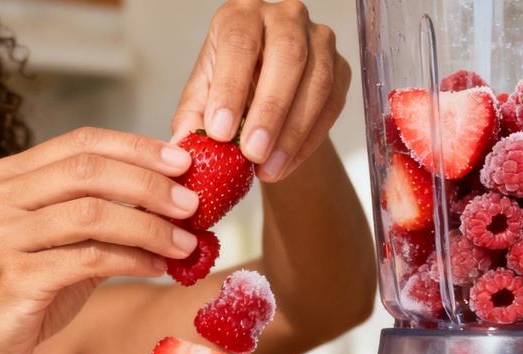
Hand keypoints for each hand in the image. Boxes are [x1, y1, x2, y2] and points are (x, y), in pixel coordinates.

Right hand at [0, 128, 198, 353]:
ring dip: (149, 226)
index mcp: (8, 178)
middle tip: (192, 202)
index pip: (80, 142)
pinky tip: (156, 267)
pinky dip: (131, 259)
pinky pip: (88, 258)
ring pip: (92, 213)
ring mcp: (2, 237)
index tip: (181, 161)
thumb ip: (102, 218)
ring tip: (184, 242)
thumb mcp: (60, 245)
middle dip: (149, 183)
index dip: (136, 147)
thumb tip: (169, 198)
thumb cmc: (21, 295)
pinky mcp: (14, 278)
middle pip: (88, 171)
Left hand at [172, 0, 350, 182]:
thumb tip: (181, 147)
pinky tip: (286, 163)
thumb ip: (192, 120)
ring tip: (268, 168)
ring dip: (293, 131)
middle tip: (252, 153)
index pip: (240, 42)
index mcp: (241, 16)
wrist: (264, 93)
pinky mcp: (341, 67)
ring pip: (317, 80)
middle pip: (288, 55)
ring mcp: (319, 39)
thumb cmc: (230, 86)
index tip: (220, 132)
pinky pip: (334, 103)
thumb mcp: (202, 98)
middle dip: (270, 110)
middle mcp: (284, 18)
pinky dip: (310, 139)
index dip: (230, 88)